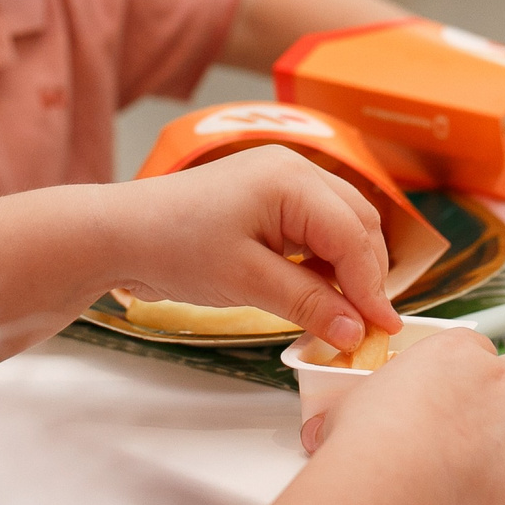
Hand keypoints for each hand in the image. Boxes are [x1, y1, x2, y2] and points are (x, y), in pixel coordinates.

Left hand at [103, 145, 400, 349]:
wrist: (119, 233)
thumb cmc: (174, 247)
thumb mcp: (246, 281)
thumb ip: (308, 304)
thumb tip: (355, 333)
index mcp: (291, 180)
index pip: (353, 236)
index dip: (372, 287)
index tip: (385, 329)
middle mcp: (294, 170)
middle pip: (357, 225)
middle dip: (367, 276)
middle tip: (370, 328)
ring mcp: (281, 182)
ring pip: (341, 227)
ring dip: (349, 270)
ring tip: (349, 317)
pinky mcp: (269, 200)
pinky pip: (315, 230)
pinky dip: (325, 263)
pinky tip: (322, 296)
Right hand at [303, 328, 504, 504]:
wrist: (392, 485)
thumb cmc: (367, 445)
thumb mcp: (348, 408)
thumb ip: (359, 407)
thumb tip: (326, 431)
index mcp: (456, 351)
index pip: (480, 355)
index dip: (470, 385)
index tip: (456, 409)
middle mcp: (503, 375)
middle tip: (478, 443)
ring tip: (499, 476)